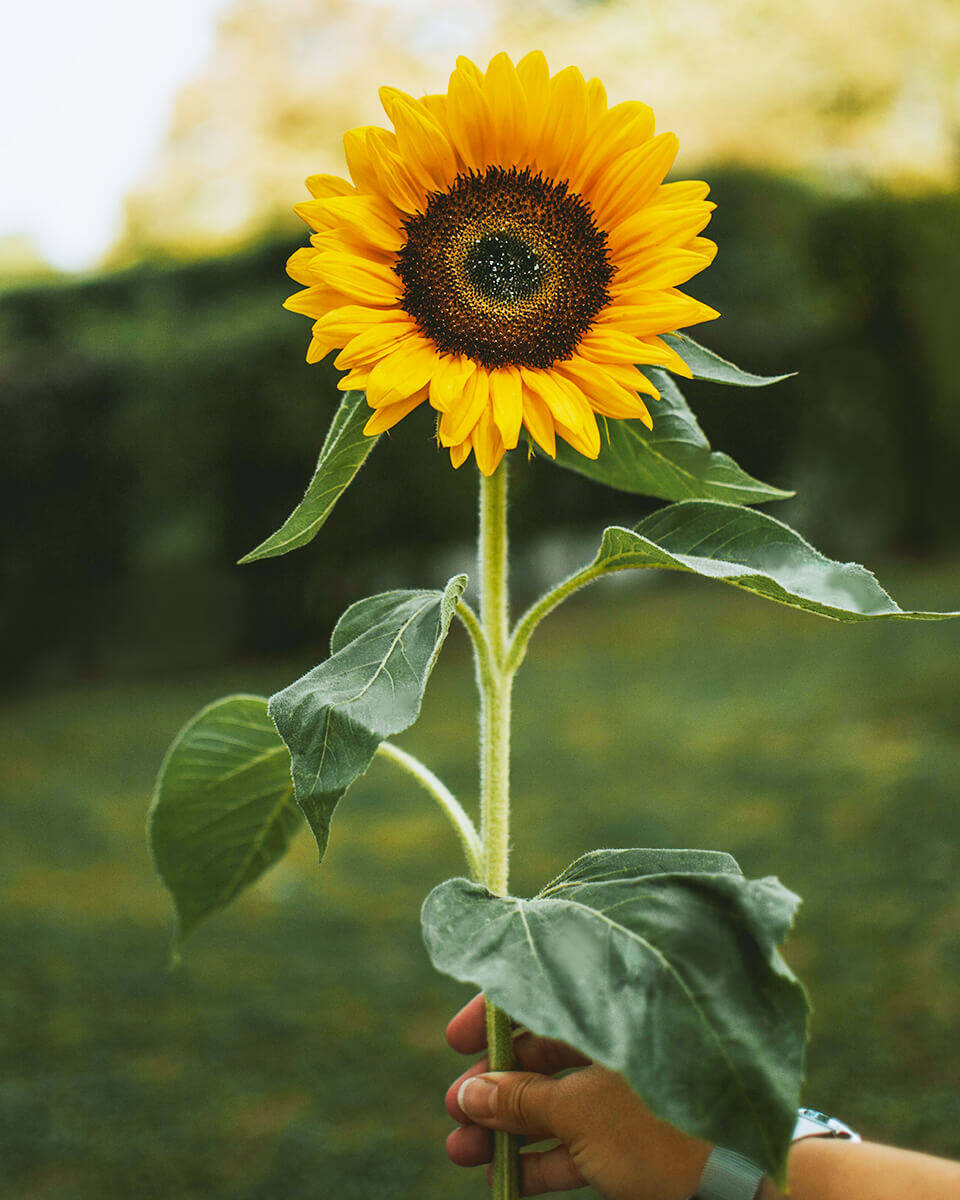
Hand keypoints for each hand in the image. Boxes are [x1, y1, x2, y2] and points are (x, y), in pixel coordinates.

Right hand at [444, 993, 711, 1198]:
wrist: (743, 1188)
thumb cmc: (659, 1131)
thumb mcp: (580, 1115)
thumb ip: (521, 1101)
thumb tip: (469, 1092)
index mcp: (613, 1016)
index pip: (544, 998)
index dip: (493, 1017)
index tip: (455, 1041)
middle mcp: (620, 1046)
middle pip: (542, 1054)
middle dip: (493, 1086)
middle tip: (454, 1111)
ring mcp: (628, 1095)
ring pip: (555, 1102)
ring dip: (507, 1128)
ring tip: (460, 1153)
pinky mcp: (636, 1141)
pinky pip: (579, 1141)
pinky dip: (543, 1158)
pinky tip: (504, 1180)